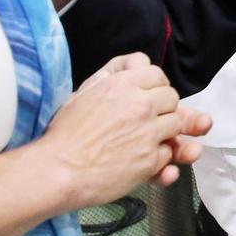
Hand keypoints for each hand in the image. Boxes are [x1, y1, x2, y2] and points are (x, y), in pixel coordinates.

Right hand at [36, 53, 206, 207]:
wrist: (59, 170)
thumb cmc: (65, 134)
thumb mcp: (84, 94)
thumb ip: (111, 78)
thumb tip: (134, 65)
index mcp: (122, 85)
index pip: (156, 74)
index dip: (154, 86)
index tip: (148, 96)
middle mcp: (140, 104)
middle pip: (172, 98)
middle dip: (163, 108)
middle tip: (147, 119)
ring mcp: (148, 132)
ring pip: (176, 124)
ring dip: (164, 132)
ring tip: (143, 140)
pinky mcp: (151, 159)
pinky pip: (168, 152)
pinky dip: (158, 158)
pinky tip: (138, 159)